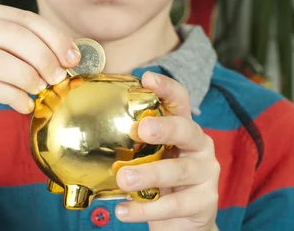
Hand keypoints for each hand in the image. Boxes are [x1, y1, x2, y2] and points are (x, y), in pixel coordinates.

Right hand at [0, 2, 80, 140]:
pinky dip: (12, 96)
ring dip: (27, 76)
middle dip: (42, 56)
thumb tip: (73, 55)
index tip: (72, 58)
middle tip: (59, 77)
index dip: (52, 36)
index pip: (21, 17)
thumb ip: (28, 48)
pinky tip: (24, 105)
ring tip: (42, 91)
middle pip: (10, 34)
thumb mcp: (3, 56)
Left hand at [115, 72, 219, 230]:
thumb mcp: (147, 155)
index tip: (147, 77)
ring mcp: (206, 173)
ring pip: (178, 171)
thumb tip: (88, 124)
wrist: (181, 221)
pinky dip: (146, 210)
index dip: (166, 88)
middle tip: (140, 129)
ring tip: (123, 180)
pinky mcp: (205, 201)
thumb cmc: (158, 181)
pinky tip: (123, 211)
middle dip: (164, 128)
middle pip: (185, 130)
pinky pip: (174, 205)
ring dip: (149, 174)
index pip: (179, 101)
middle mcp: (199, 145)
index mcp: (182, 128)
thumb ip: (131, 141)